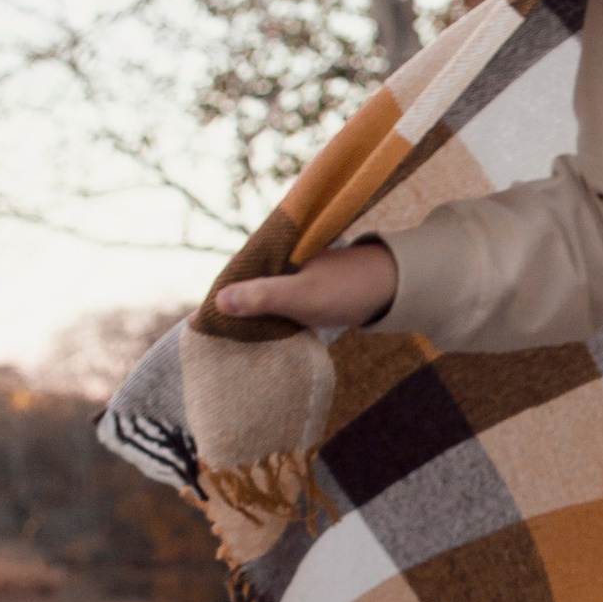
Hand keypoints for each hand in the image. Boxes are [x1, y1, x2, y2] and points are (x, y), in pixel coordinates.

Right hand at [214, 239, 398, 332]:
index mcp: (277, 255)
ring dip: (258, 318)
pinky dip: (279, 321)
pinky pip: (288, 307)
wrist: (397, 289)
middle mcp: (285, 262)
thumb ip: (264, 296)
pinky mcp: (315, 293)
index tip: (204, 326)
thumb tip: (219, 301)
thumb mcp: (301, 295)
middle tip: (219, 343)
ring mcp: (301, 278)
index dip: (221, 299)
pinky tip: (272, 339)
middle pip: (251, 288)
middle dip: (236, 312)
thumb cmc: (349, 289)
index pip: (237, 276)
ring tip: (239, 346)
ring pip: (269, 299)